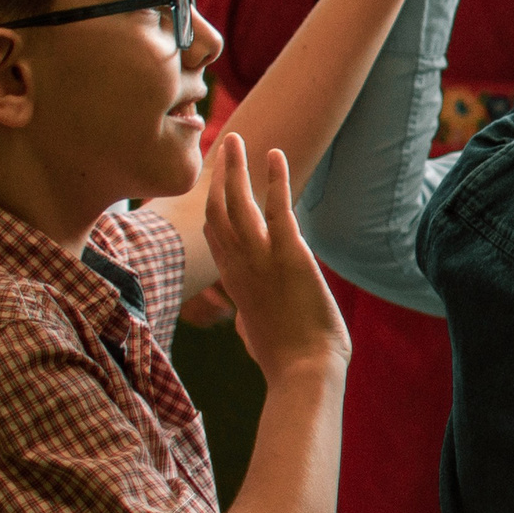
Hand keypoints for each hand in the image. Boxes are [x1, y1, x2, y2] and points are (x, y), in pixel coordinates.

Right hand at [204, 134, 348, 383]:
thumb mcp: (257, 336)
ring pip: (237, 203)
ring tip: (233, 137)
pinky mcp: (289, 255)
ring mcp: (260, 259)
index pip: (215, 237)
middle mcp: (239, 267)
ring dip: (234, 168)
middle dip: (216, 177)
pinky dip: (274, 179)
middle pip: (217, 211)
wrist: (302, 375)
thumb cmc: (286, 363)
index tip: (212, 185)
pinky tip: (274, 155)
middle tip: (218, 147)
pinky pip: (277, 208)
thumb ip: (249, 320)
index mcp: (233, 284)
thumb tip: (247, 321)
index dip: (211, 207)